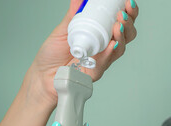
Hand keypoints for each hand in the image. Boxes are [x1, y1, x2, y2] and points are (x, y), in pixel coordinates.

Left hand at [24, 0, 138, 106]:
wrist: (42, 74)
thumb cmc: (52, 55)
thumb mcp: (63, 29)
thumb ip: (73, 14)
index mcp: (100, 34)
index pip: (120, 22)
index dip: (128, 12)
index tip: (127, 2)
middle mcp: (104, 48)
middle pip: (126, 35)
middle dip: (128, 23)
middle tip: (122, 15)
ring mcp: (100, 61)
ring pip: (119, 50)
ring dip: (122, 37)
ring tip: (118, 27)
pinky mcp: (94, 73)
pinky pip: (104, 63)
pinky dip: (109, 54)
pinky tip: (112, 45)